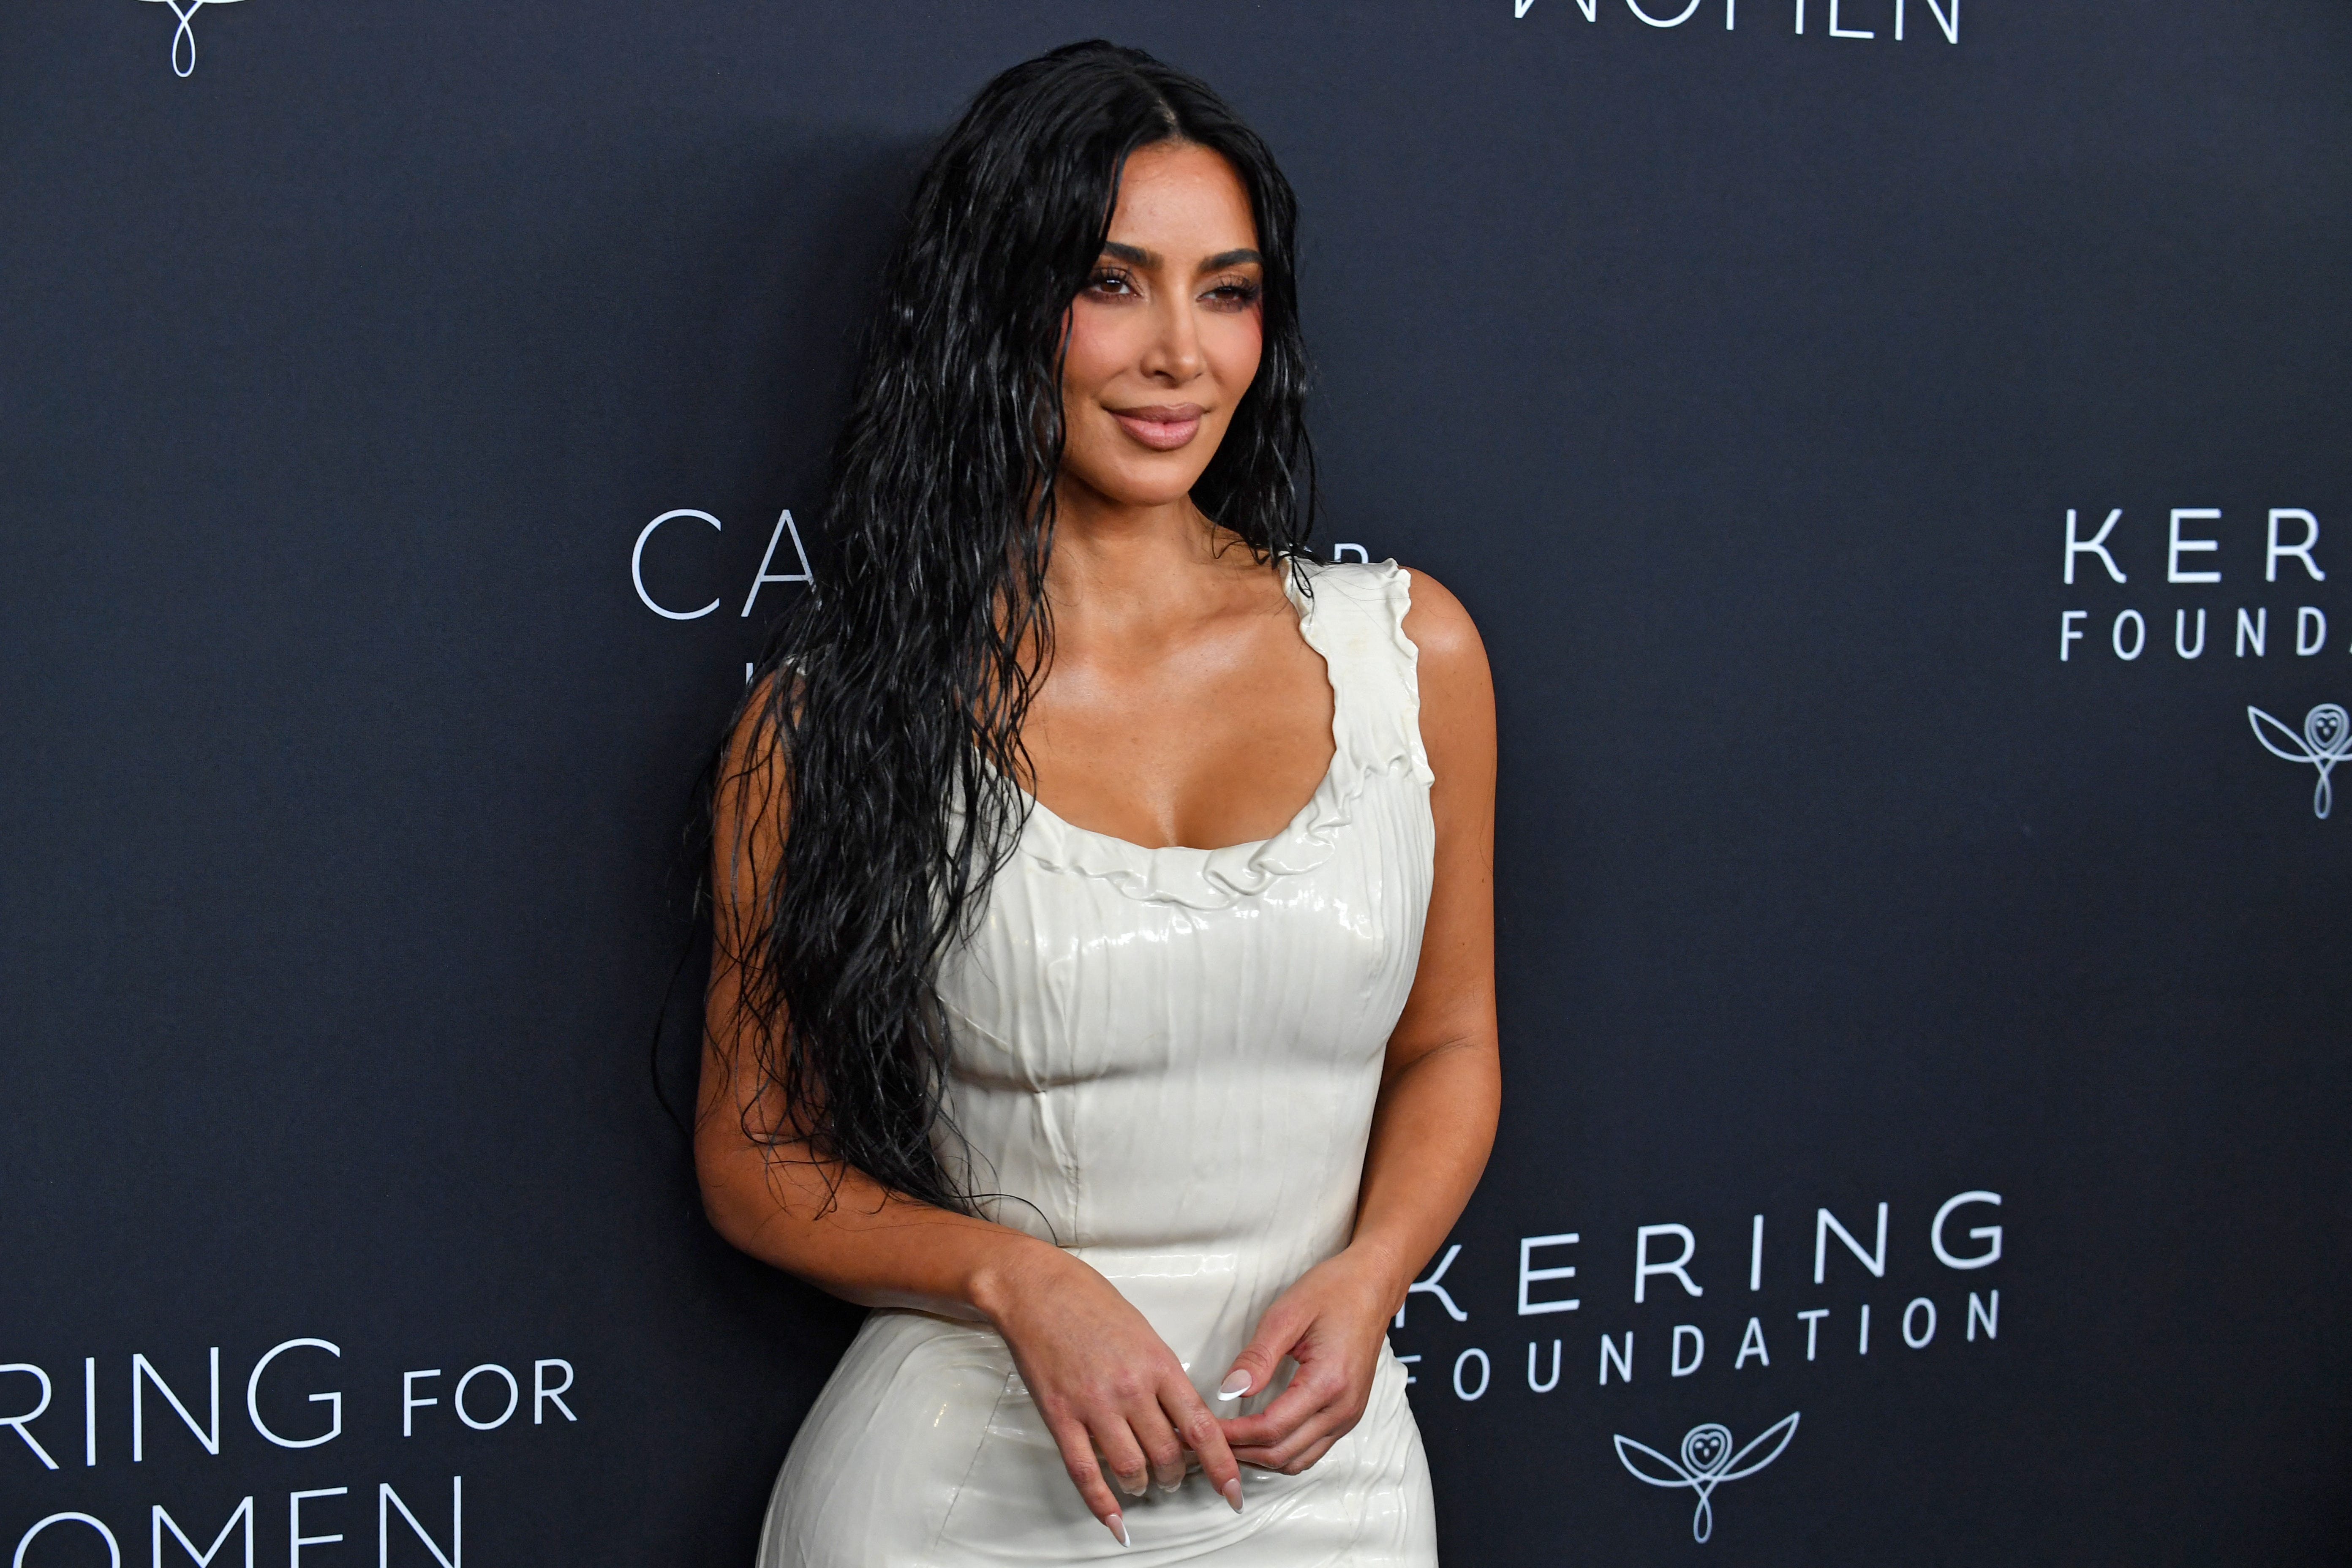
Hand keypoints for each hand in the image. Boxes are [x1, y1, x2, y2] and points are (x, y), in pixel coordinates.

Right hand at [977, 1240, 1245, 1545]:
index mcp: (1159, 1364)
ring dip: (1143, 1485)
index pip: (1202, 1427)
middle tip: (1174, 1477)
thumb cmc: (1090, 1302)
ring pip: (1132, 1468)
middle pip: (1168, 1454)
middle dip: (1176, 1476)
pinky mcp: (1061, 1415)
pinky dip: (1102, 1503)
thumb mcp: (1144, 1333)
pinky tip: (1115, 1521)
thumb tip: (1179, 1417)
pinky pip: (1085, 1471)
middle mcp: (1131, 1388)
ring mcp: (1094, 1404)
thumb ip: (1163, 1376)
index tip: (1233, 1490)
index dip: (1222, 1466)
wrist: (1036, 1288)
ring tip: (1143, 1483)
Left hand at [1214, 1250, 1397, 1473]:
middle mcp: (1342, 1409)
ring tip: (1226, 1442)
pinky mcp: (1347, 1415)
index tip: (1203, 1428)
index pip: (1272, 1428)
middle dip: (1240, 1452)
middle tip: (1205, 1439)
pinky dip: (1280, 1451)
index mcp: (1328, 1383)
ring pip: (1297, 1461)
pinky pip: (1310, 1450)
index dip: (1233, 1435)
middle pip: (1283, 1454)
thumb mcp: (1287, 1314)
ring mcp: (1348, 1416)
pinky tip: (1256, 1436)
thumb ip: (1258, 1357)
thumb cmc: (1333, 1292)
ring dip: (1259, 1458)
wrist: (1373, 1287)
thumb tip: (1229, 1391)